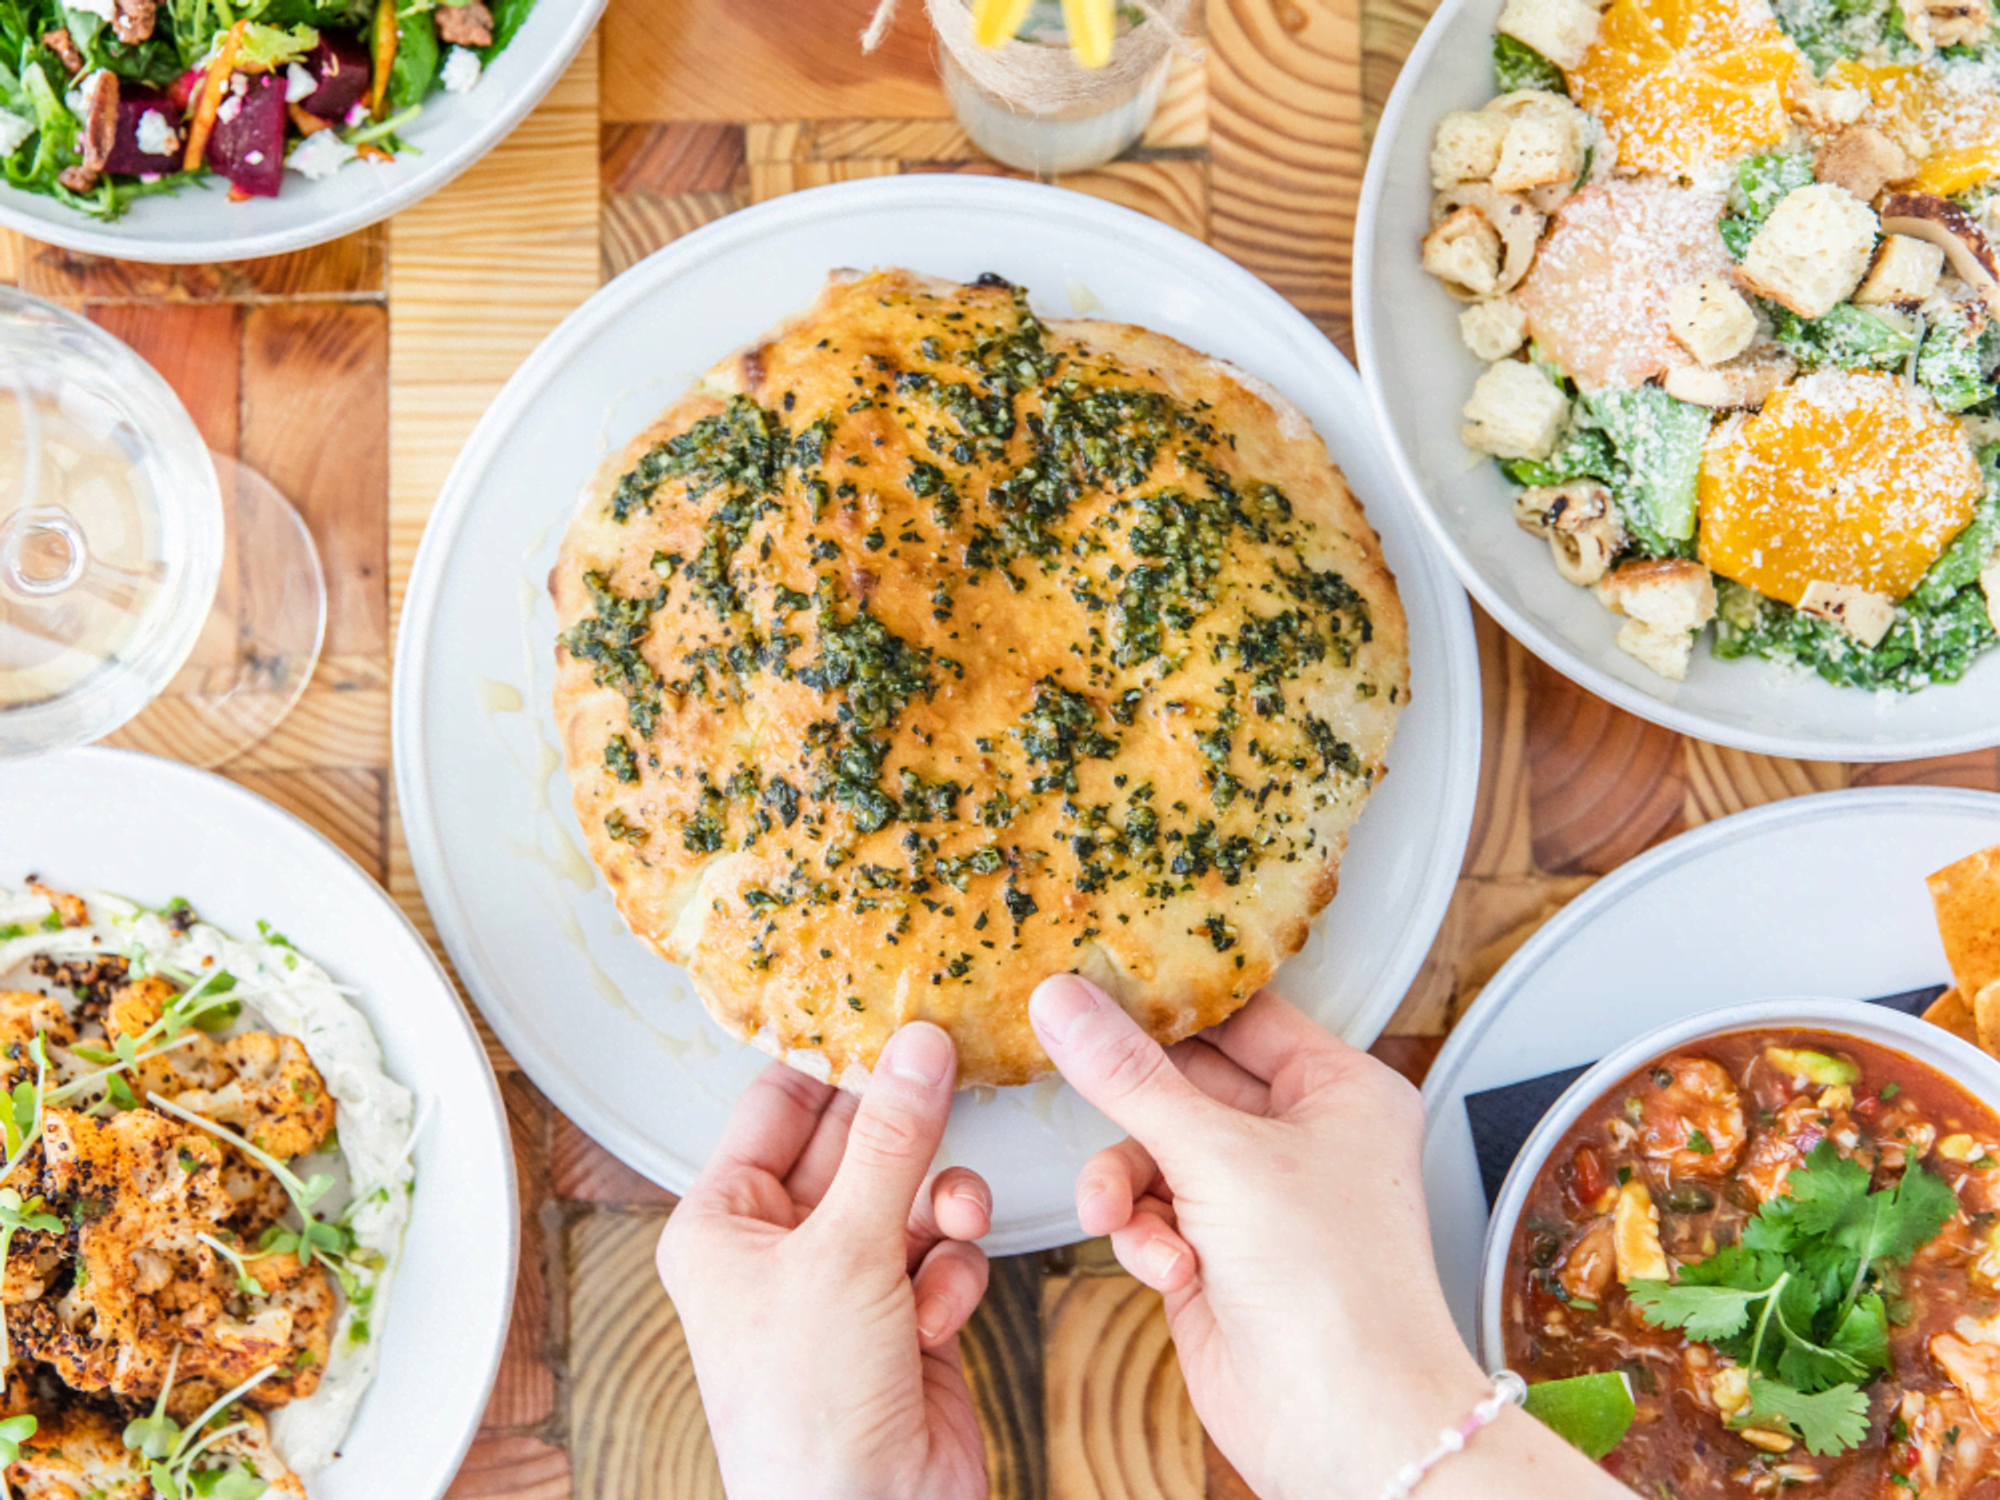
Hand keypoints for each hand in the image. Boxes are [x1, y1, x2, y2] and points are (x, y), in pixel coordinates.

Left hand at [657, 1023, 993, 1499]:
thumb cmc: (806, 1414)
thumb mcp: (845, 1252)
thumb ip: (891, 1141)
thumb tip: (916, 1048)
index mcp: (722, 1226)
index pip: (775, 1112)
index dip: (831, 1064)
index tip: (886, 1014)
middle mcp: (778, 1252)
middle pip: (854, 1149)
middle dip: (904, 1136)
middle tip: (951, 1077)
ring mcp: (843, 1287)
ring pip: (908, 1197)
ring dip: (936, 1209)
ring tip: (948, 1220)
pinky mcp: (904, 1321)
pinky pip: (939, 1255)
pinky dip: (948, 1276)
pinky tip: (938, 1314)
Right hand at [1029, 977, 1627, 1499]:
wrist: (1346, 1426)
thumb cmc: (1338, 1289)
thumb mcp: (1220, 1156)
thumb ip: (1130, 1077)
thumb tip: (1066, 1003)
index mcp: (1340, 1089)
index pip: (1244, 1014)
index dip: (1170, 1002)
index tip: (1095, 983)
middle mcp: (1304, 1139)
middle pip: (1186, 1084)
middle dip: (1134, 1110)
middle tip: (1073, 1083)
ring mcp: (1260, 1201)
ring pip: (1155, 1154)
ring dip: (1127, 1185)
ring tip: (1119, 1215)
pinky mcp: (1220, 1256)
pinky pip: (1152, 1215)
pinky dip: (1143, 1237)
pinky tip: (1165, 1267)